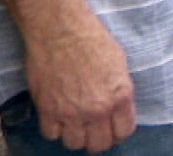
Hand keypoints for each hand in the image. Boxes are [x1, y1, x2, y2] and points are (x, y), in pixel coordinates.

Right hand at [22, 12, 135, 151]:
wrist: (60, 29)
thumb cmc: (91, 39)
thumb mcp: (119, 64)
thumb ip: (119, 90)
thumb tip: (118, 108)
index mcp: (120, 96)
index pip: (124, 132)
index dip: (119, 132)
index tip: (113, 129)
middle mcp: (98, 109)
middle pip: (100, 144)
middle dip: (99, 139)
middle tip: (94, 129)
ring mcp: (72, 112)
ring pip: (75, 144)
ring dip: (76, 135)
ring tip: (75, 123)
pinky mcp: (48, 109)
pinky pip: (51, 134)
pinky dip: (54, 129)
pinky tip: (57, 117)